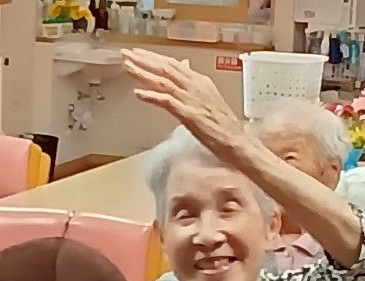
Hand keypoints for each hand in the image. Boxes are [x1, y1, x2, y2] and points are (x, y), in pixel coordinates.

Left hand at [121, 48, 242, 158]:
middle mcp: (195, 86)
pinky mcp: (189, 114)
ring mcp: (191, 99)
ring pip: (163, 80)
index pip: (174, 64)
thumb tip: (185, 69)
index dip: (154, 58)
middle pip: (166, 67)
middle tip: (126, 54)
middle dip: (144, 59)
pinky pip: (167, 101)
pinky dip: (152, 95)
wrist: (237, 143)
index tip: (139, 54)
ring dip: (143, 72)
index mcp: (200, 82)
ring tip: (127, 67)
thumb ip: (194, 86)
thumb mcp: (208, 100)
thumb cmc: (224, 127)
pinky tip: (139, 93)